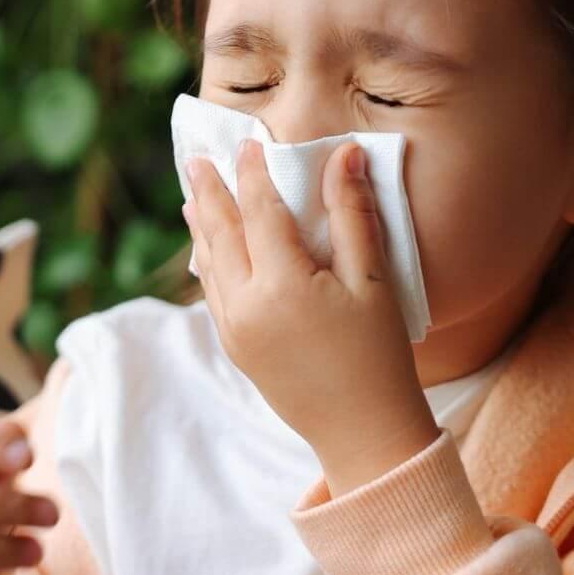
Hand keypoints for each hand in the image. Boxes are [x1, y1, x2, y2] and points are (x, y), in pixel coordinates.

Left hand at [182, 137, 439, 487]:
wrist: (361, 432)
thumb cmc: (378, 356)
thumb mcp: (374, 282)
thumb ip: (353, 216)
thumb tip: (344, 154)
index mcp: (281, 285)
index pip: (260, 211)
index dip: (254, 172)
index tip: (249, 142)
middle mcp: (245, 306)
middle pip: (221, 233)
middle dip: (210, 192)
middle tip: (196, 157)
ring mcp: (235, 331)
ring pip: (209, 266)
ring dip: (202, 226)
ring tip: (194, 197)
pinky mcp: (236, 350)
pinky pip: (213, 295)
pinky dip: (209, 263)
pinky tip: (210, 250)